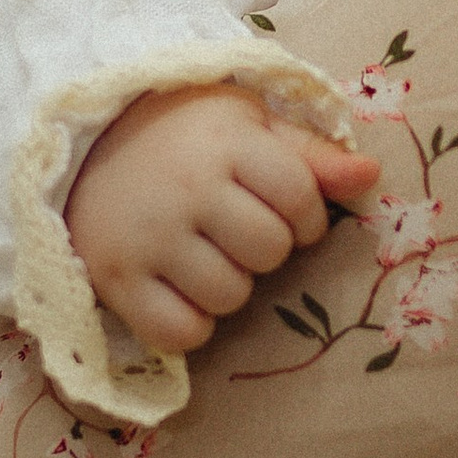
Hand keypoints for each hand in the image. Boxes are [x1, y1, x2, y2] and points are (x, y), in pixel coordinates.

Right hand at [65, 83, 378, 355]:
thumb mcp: (248, 125)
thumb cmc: (185, 134)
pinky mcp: (115, 278)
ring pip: (229, 296)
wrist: (86, 144)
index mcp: (227, 143)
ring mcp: (148, 236)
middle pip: (269, 252)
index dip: (306, 216)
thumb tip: (371, 175)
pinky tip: (182, 290)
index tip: (285, 209)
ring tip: (206, 255)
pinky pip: (180, 332)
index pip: (301, 199)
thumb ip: (310, 155)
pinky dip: (191, 324)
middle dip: (265, 248)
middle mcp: (187, 188)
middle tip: (236, 229)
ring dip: (229, 285)